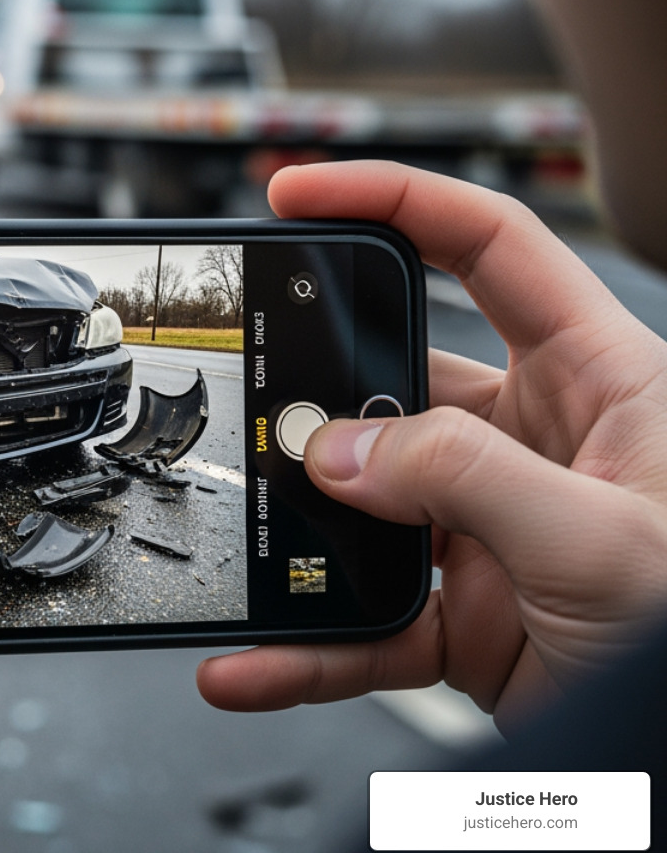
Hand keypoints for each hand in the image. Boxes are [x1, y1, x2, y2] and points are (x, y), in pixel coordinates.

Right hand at [198, 161, 666, 733]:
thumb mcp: (604, 537)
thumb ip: (467, 478)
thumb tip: (342, 453)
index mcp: (602, 381)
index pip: (489, 248)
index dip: (393, 200)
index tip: (298, 193)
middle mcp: (538, 446)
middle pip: (396, 379)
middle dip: (317, 391)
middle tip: (254, 399)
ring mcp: (492, 531)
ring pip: (365, 508)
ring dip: (299, 532)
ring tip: (248, 539)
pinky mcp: (464, 617)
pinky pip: (362, 621)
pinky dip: (305, 645)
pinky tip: (257, 659)